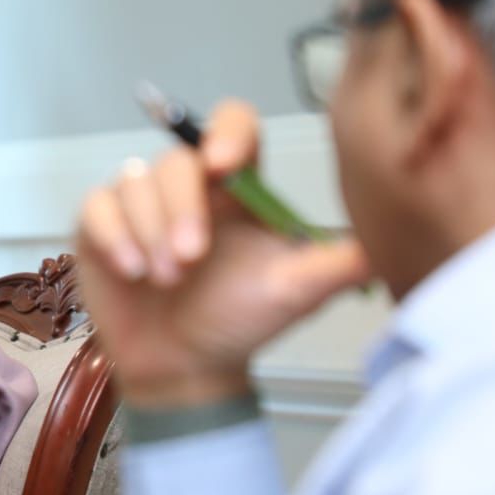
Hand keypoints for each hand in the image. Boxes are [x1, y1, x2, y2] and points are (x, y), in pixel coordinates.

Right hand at [75, 101, 370, 407]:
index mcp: (238, 187)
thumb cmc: (240, 322)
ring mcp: (140, 204)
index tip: (225, 163)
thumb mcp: (298, 290)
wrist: (188, 369)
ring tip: (164, 278)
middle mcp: (189, 187)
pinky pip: (97, 207)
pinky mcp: (101, 227)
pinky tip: (131, 269)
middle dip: (181, 210)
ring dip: (148, 231)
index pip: (233, 126)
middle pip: (176, 161)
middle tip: (190, 260)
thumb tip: (397, 239)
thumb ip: (342, 260)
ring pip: (134, 182)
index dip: (227, 131)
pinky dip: (113, 236)